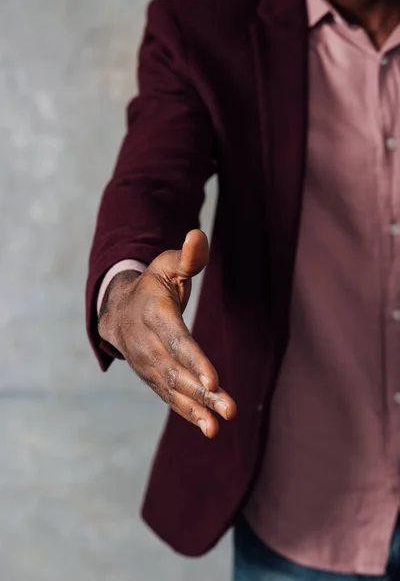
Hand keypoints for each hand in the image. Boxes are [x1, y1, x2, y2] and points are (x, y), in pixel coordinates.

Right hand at [98, 229, 236, 437]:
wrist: (116, 309)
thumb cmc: (151, 284)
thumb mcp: (166, 265)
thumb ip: (188, 257)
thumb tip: (198, 236)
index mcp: (153, 313)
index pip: (176, 340)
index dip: (194, 361)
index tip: (214, 381)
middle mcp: (146, 343)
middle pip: (175, 371)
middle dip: (202, 392)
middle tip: (230, 409)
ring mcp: (146, 363)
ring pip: (172, 389)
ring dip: (195, 409)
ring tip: (216, 428)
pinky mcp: (150, 377)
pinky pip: (168, 397)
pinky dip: (187, 412)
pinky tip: (208, 427)